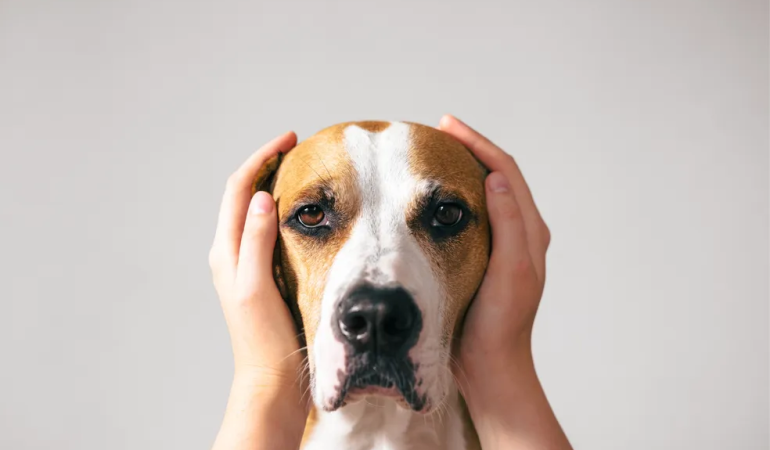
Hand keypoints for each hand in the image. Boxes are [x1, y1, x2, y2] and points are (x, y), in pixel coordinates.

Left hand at [209, 132, 306, 449]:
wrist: (270, 380)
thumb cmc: (265, 339)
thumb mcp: (258, 286)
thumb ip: (256, 241)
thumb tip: (261, 197)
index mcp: (226, 252)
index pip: (239, 189)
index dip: (261, 158)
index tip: (290, 139)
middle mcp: (230, 254)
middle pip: (243, 195)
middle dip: (266, 165)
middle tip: (297, 149)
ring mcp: (244, 265)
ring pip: (253, 211)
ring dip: (272, 186)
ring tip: (300, 171)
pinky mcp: (260, 276)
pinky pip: (265, 231)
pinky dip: (281, 211)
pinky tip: (303, 214)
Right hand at [439, 115, 570, 449]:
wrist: (491, 364)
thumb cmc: (500, 322)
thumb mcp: (511, 272)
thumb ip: (510, 225)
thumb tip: (496, 178)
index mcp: (530, 231)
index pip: (505, 171)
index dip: (478, 144)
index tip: (446, 126)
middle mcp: (520, 233)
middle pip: (497, 175)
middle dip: (470, 149)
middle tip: (437, 131)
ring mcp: (502, 244)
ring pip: (484, 193)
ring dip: (463, 169)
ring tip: (434, 154)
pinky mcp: (484, 256)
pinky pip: (470, 214)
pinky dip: (454, 196)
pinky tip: (432, 197)